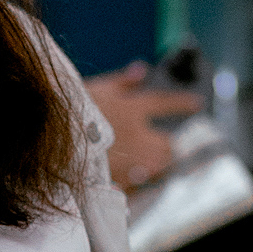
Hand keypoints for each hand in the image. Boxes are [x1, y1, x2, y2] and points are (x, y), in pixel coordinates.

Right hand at [84, 62, 201, 187]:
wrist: (54, 139)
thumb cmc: (72, 109)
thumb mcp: (97, 88)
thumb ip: (122, 81)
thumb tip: (142, 69)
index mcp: (133, 109)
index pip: (164, 103)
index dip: (182, 103)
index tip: (198, 103)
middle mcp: (138, 135)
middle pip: (167, 143)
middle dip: (168, 144)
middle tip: (166, 144)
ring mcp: (130, 159)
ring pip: (157, 164)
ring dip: (157, 161)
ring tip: (150, 161)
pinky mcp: (119, 179)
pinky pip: (138, 182)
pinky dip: (138, 179)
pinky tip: (132, 177)